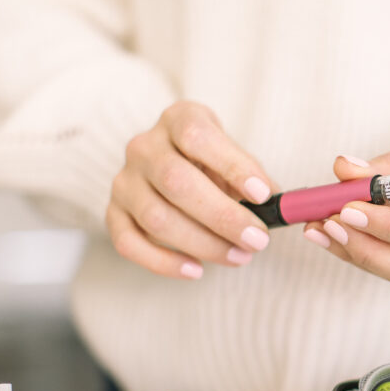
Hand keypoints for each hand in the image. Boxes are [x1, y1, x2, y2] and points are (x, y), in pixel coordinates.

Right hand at [107, 101, 276, 278]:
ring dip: (203, 244)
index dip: (232, 166)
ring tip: (240, 256)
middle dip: (223, 217)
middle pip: (176, 182)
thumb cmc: (210, 162)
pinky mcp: (113, 213)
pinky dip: (163, 262)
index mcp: (177, 120)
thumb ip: (252, 176)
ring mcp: (124, 181)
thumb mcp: (234, 156)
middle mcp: (144, 147)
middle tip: (258, 240)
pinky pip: (129, 243)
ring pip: (156, 218)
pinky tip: (197, 271)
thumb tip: (276, 206)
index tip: (263, 195)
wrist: (169, 164)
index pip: (198, 136)